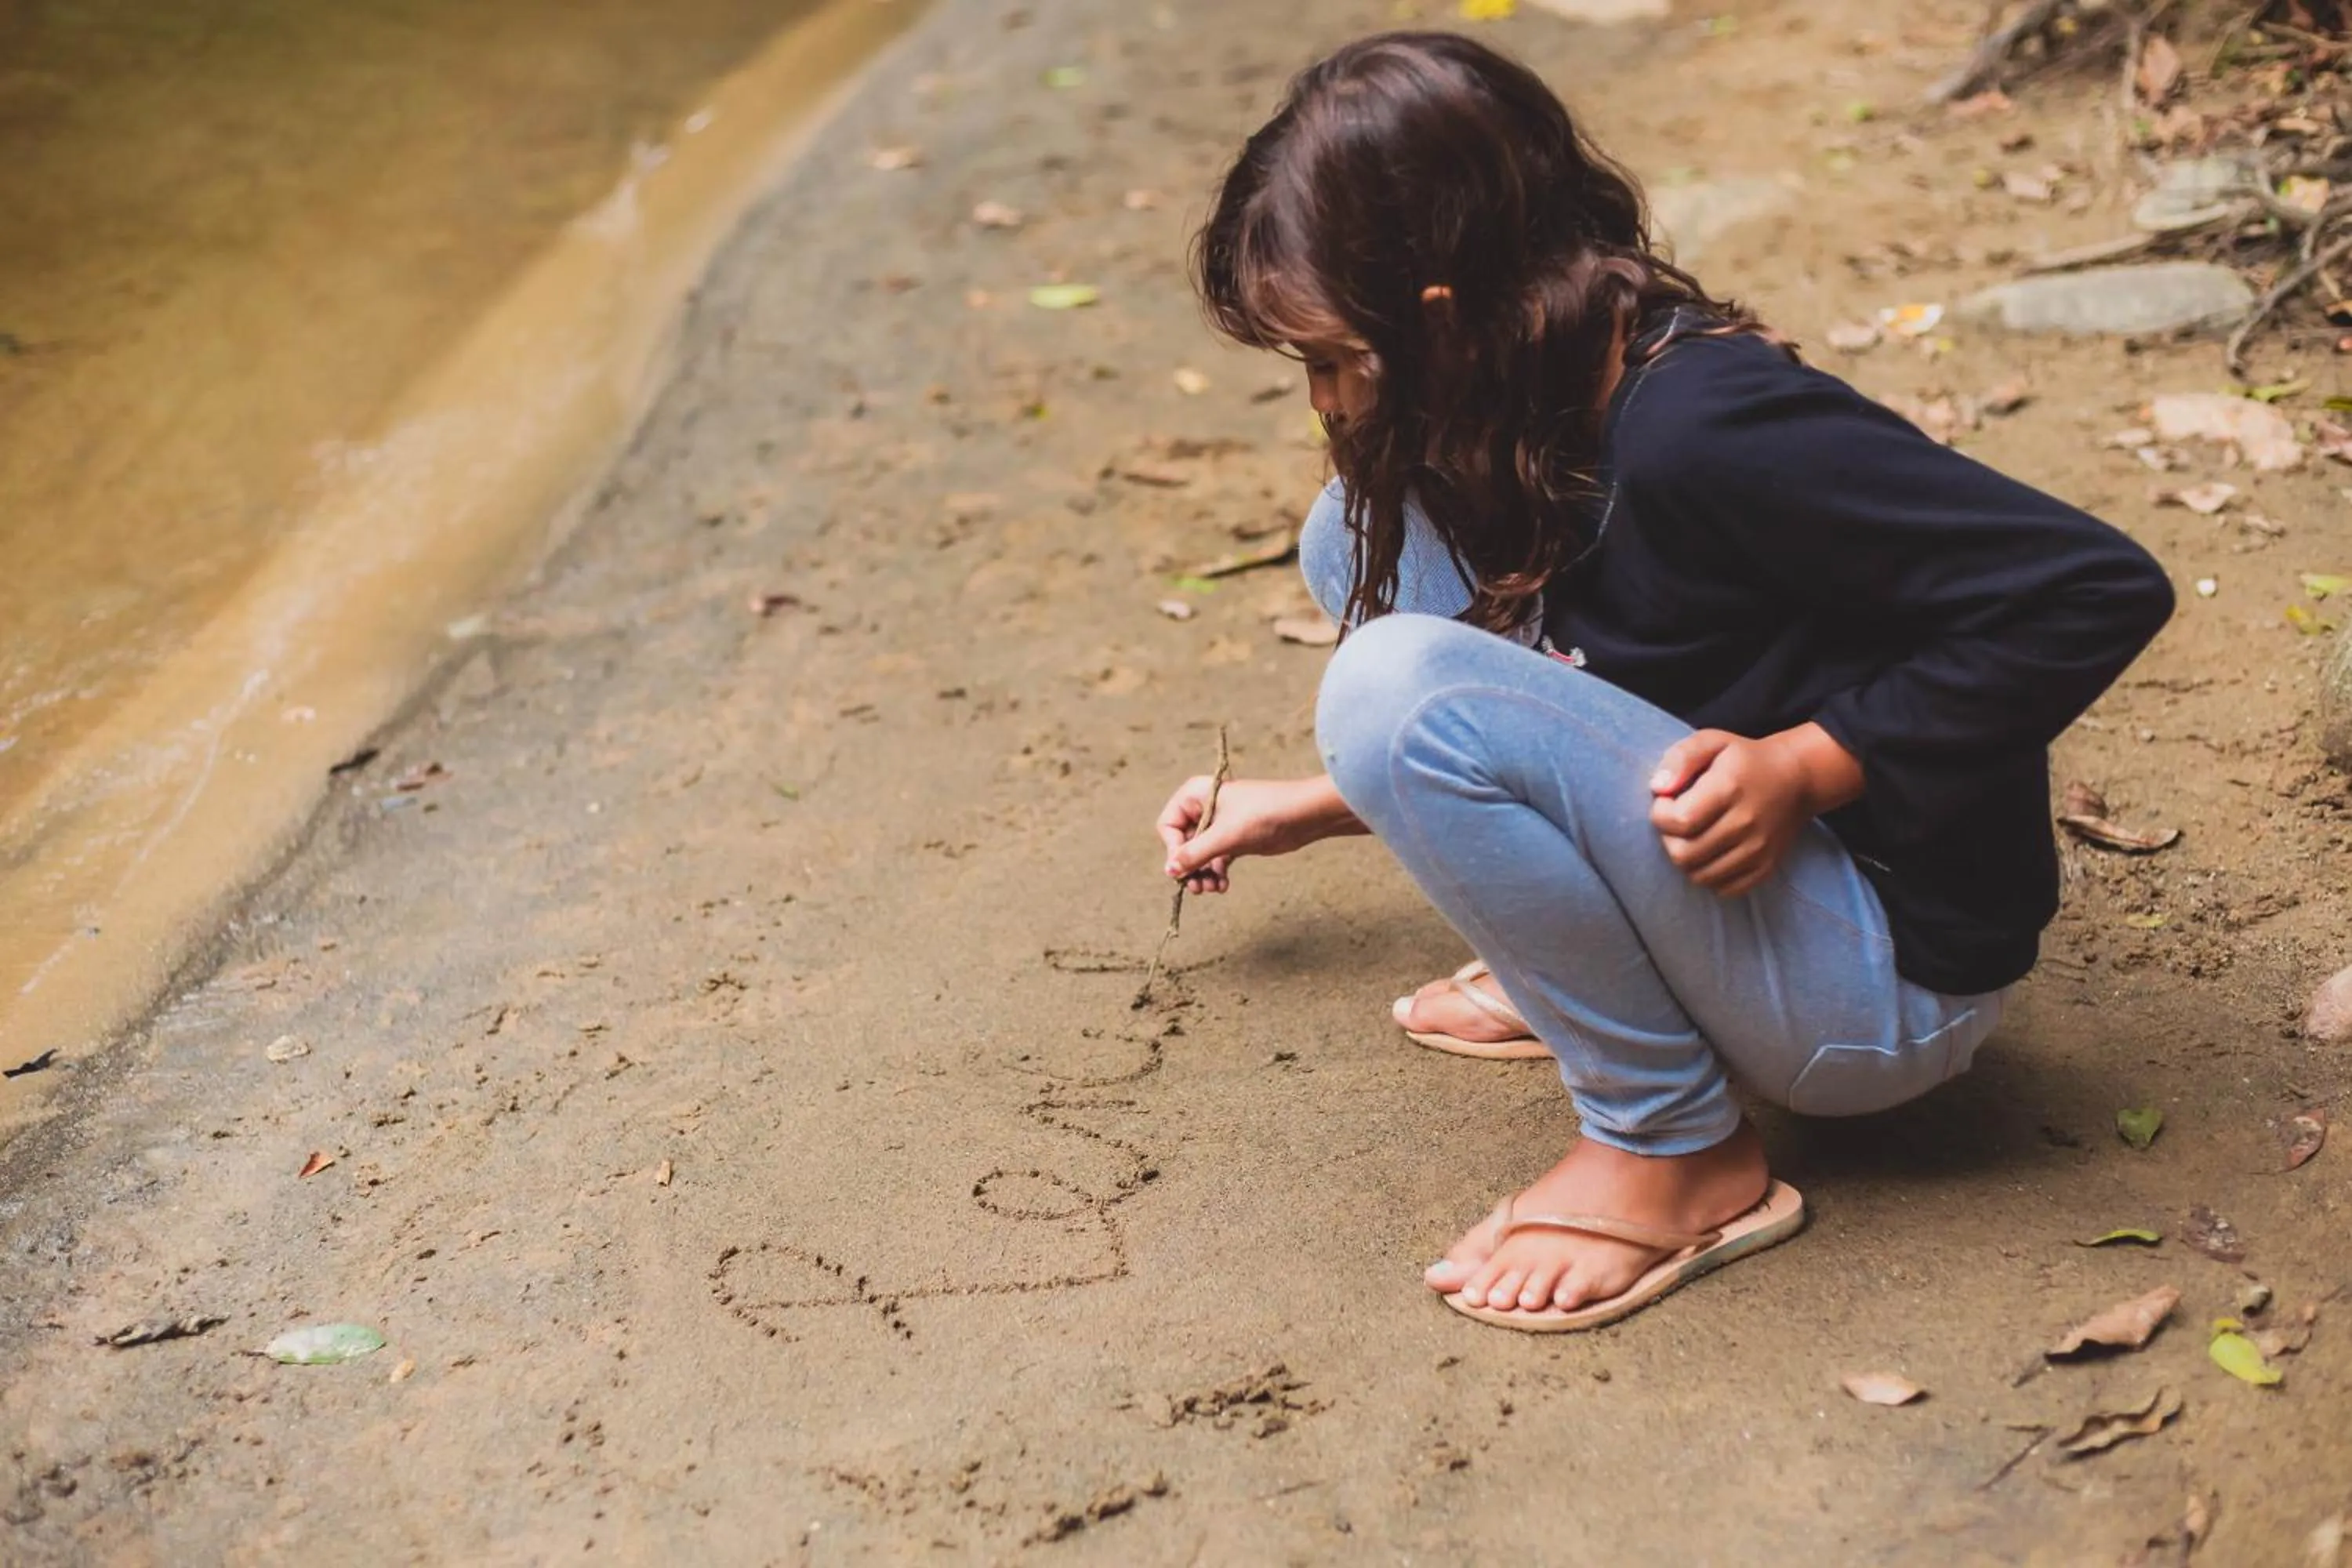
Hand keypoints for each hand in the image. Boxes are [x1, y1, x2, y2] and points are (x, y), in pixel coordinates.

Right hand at [1155, 774, 1359, 893]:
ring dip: (1203, 874)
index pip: (1168, 826)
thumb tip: (1169, 872)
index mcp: (1195, 795)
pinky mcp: (1234, 839)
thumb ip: (1195, 854)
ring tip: (1212, 889)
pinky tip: (1223, 886)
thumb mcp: (1225, 836)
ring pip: (1199, 854)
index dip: (1174, 849)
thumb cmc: (1263, 815)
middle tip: (1197, 889)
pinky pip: (1215, 859)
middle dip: (1190, 867)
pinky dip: (1216, 873)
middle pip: (1182, 843)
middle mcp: (1204, 807)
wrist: (1304, 815)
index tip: (1185, 869)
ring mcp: (1219, 824)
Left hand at [1647, 724, 1861, 897]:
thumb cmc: (1744, 760)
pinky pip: (1724, 889)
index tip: (1667, 801)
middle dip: (1669, 839)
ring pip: (1700, 876)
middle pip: (1684, 854)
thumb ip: (1680, 758)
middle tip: (1678, 822)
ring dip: (1687, 859)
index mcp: (1729, 788)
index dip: (1661, 814)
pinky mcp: (1766, 867)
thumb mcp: (1711, 742)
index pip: (1679, 821)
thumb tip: (1658, 788)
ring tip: (1694, 836)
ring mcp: (1759, 849)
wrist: (1797, 779)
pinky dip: (1710, 875)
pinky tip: (1711, 853)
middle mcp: (1746, 823)